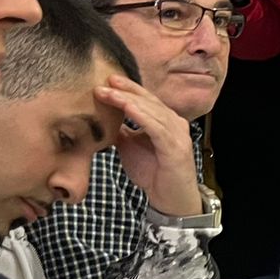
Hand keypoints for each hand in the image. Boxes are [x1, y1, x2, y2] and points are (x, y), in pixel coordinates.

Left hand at [98, 75, 203, 217]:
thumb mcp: (131, 148)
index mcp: (165, 121)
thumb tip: (102, 119)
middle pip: (149, 100)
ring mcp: (177, 134)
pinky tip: (127, 108)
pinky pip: (156, 127)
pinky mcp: (175, 147)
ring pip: (152, 110)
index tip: (107, 80)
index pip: (146, 99)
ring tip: (110, 92)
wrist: (170, 198)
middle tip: (106, 81)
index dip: (128, 89)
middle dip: (126, 90)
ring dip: (129, 100)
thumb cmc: (154, 173)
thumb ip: (122, 132)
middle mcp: (174, 123)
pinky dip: (141, 116)